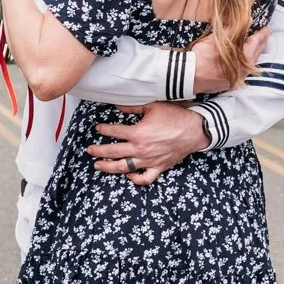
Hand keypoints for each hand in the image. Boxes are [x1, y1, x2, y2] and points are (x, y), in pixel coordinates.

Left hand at [88, 102, 209, 184]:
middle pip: (113, 152)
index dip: (103, 129)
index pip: (114, 131)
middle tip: (89, 150)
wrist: (194, 130)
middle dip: (98, 151)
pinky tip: (127, 174)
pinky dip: (134, 179)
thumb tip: (117, 105)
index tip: (97, 128)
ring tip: (98, 166)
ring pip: (124, 168)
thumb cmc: (175, 116)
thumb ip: (133, 106)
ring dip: (108, 167)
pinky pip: (144, 178)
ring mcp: (148, 160)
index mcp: (138, 133)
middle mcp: (140, 149)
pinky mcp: (158, 167)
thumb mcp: (153, 106)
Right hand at [191, 25, 269, 93]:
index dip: (262, 35)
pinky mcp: (229, 83)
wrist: (188, 76)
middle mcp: (243, 71)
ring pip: (249, 64)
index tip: (267, 29)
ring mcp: (237, 79)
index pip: (256, 43)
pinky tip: (242, 59)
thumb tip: (249, 20)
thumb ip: (235, 29)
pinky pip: (241, 71)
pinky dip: (244, 63)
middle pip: (255, 55)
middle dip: (260, 44)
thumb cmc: (203, 57)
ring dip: (253, 54)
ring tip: (256, 46)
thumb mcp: (219, 39)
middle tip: (265, 36)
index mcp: (244, 59)